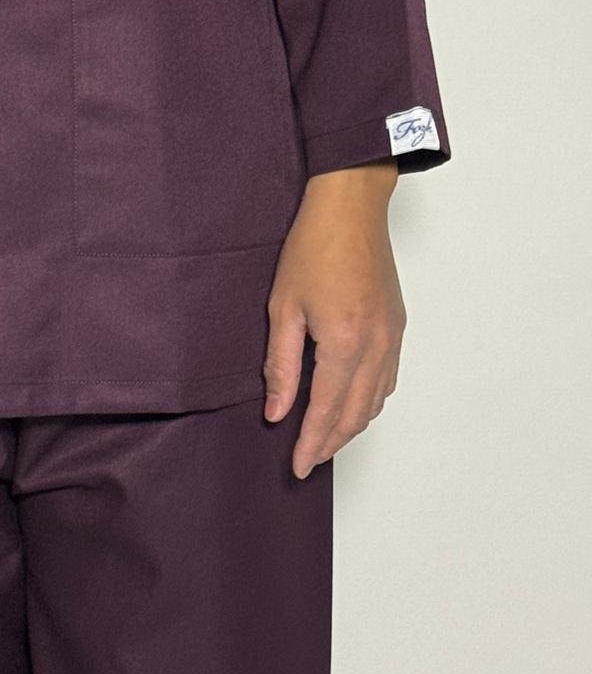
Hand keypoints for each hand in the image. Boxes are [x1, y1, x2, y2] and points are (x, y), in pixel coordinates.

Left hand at [263, 159, 404, 478]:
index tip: (297, 467)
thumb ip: (281, 365)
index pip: (326, 411)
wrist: (351, 207)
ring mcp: (391, 337)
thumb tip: (276, 410)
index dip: (311, 444)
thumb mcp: (283, 306)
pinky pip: (387, 379)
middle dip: (331, 443)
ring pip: (375, 401)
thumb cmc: (313, 246)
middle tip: (307, 461)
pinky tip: (350, 403)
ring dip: (351, 425)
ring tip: (324, 438)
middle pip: (355, 415)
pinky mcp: (397, 327)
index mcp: (343, 342)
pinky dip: (368, 401)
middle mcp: (375, 346)